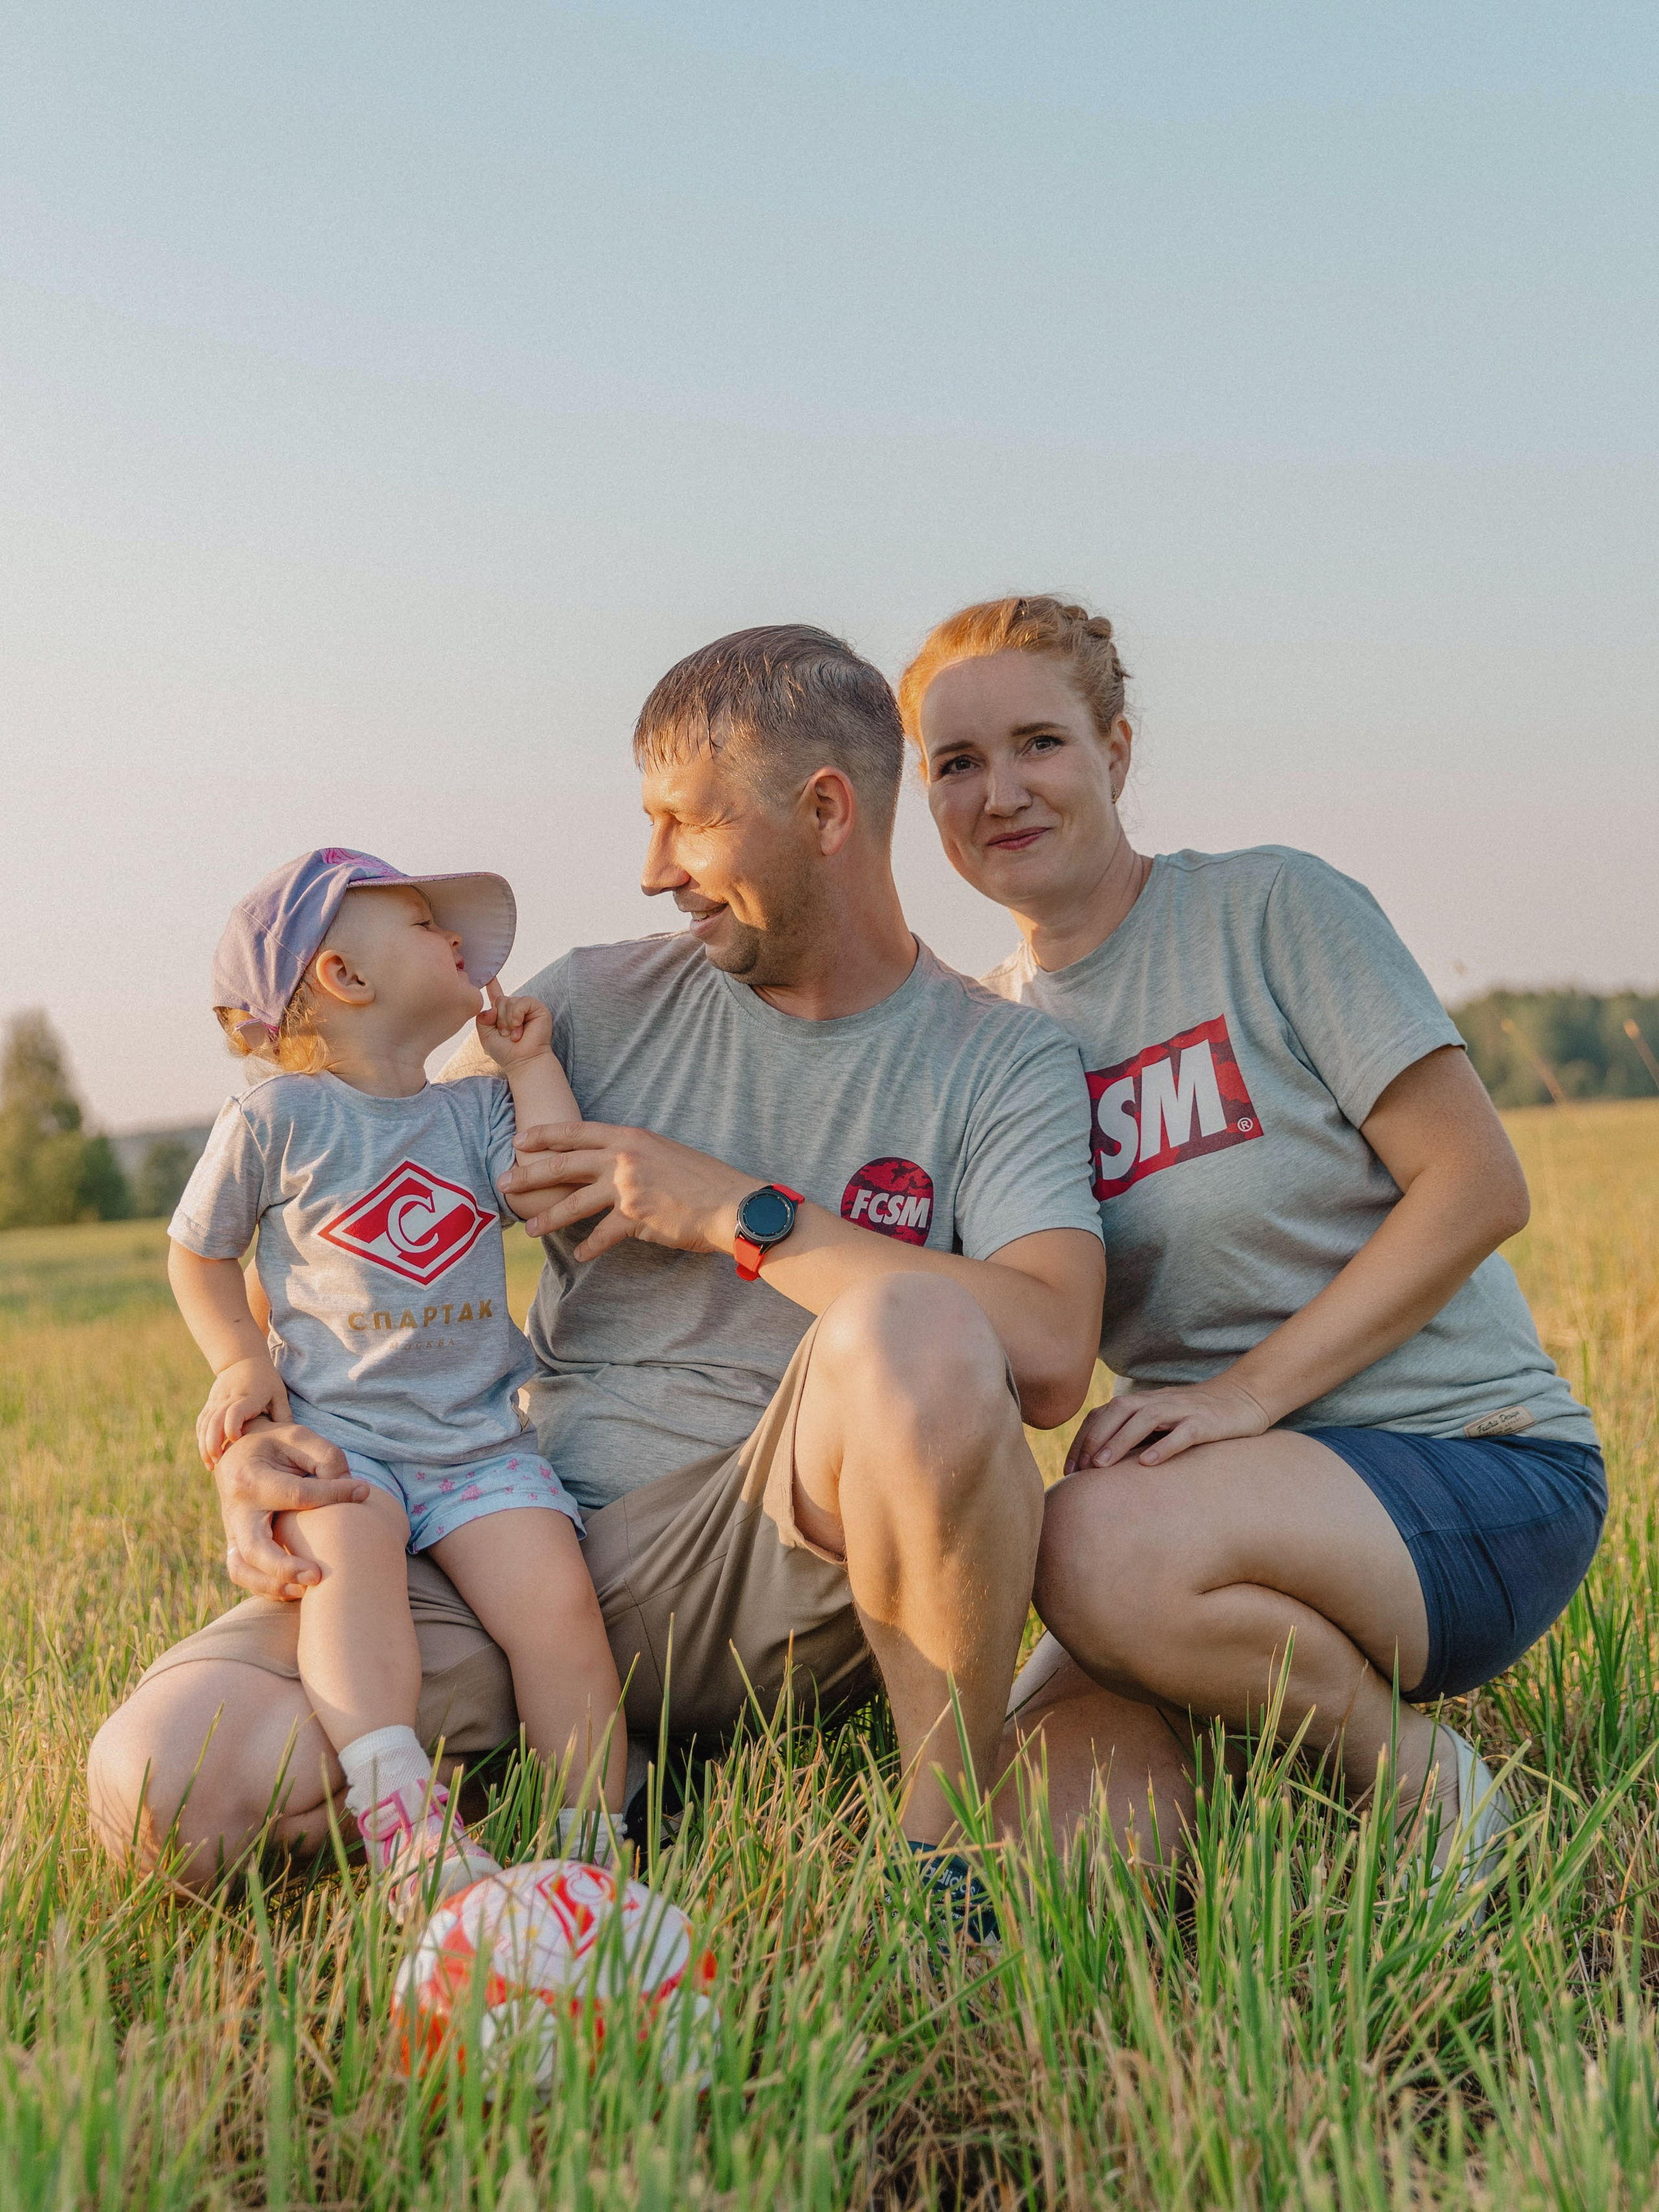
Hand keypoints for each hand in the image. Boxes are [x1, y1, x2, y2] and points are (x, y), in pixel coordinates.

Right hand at [197, 1357, 290, 1468]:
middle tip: (217, 1463)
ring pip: (205, 1423)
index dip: (232, 1425)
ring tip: (210, 1465)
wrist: (242, 1359)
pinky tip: (206, 1454)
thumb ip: (284, 1416)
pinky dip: (201, 1438)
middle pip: (214, 1420)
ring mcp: (216, 1401)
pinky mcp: (210, 1404)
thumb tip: (290, 1440)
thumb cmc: (266, 1379)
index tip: (235, 1439)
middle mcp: (228, 1399)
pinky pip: (201, 1422)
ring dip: (204, 1444)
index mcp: (248, 1396)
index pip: (234, 1411)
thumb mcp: (279, 1394)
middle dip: (212, 1443)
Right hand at [213, 1423, 371, 1600]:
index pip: (297, 1495)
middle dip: (284, 1568)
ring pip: (242, 1570)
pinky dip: (267, 1587)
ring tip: (308, 1589)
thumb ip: (326, 1458)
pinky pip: (244, 1575)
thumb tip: (352, 1491)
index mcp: (252, 1478)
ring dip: (273, 1586)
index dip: (334, 1494)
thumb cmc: (276, 1446)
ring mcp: (232, 1531)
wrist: (238, 1452)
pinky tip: (298, 1589)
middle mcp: (237, 1510)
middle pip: (254, 1548)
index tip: (363, 1492)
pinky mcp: (236, 1544)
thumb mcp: (299, 1437)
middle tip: (318, 1576)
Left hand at [474, 980, 554, 1069]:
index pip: (497, 996)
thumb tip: (492, 1008)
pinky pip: (522, 1002)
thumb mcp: (485, 1036)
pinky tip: (520, 1027)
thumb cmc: (506, 1053)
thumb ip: (481, 1019)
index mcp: (503, 1015)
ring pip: (509, 1001)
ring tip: (514, 1035)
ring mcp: (528, 1008)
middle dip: (499, 1019)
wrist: (523, 1061)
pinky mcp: (538, 1008)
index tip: (489, 977)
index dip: (493, 986)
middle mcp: (516, 1010)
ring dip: (508, 1020)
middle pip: (500, 1000)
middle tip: (506, 1034)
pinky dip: (517, 1015)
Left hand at [501, 1121, 758, 1260]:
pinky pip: (602, 1235)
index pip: (576, 1131)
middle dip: (529, 1174)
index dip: (544, 1135)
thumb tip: (607, 1164)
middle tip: (504, 1182)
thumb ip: (632, 1154)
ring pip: (574, 1203)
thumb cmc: (701, 1178)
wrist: (729, 1202)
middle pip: (563, 1165)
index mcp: (629, 1137)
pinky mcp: (635, 1217)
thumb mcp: (662, 1152)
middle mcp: (623, 1158)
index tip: (519, 1139)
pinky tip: (580, 1254)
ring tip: (530, 1230)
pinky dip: (589, 1246)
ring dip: (548, 1218)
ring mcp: (627, 1188)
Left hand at [1064, 1375, 1270, 1471]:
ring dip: (1119, 1442)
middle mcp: (1159, 1402)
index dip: (1083, 1438)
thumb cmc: (1199, 1415)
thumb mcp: (1164, 1421)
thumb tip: (1105, 1462)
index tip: (1069, 1467)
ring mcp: (1183, 1410)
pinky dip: (1164, 1446)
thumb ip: (1138, 1434)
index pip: (1104, 1414)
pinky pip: (1183, 1432)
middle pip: (1117, 1412)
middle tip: (1079, 1470)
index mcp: (1145, 1402)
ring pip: (1144, 1420)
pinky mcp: (1206, 1422)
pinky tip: (1148, 1463)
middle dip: (1094, 1440)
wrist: (1246, 1396)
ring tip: (1101, 1466)